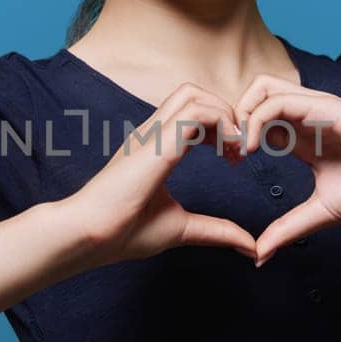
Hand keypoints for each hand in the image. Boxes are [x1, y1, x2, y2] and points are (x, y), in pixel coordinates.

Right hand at [64, 82, 256, 266]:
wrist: (90, 235)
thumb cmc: (124, 232)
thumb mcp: (183, 228)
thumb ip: (217, 231)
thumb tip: (250, 247)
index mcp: (155, 146)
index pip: (192, 112)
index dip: (221, 127)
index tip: (235, 158)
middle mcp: (153, 133)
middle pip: (195, 94)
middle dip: (226, 114)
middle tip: (239, 150)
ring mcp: (152, 133)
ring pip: (195, 95)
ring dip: (225, 116)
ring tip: (235, 150)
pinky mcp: (157, 142)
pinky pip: (196, 112)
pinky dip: (221, 124)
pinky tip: (228, 152)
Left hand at [233, 74, 340, 264]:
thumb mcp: (321, 213)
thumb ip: (288, 229)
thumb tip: (260, 256)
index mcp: (302, 138)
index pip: (256, 121)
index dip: (236, 137)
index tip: (231, 165)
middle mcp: (304, 117)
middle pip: (251, 96)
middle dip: (231, 119)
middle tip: (228, 154)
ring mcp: (313, 108)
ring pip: (260, 88)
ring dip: (240, 115)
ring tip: (239, 150)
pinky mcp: (323, 106)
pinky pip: (277, 100)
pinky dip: (256, 120)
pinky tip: (253, 148)